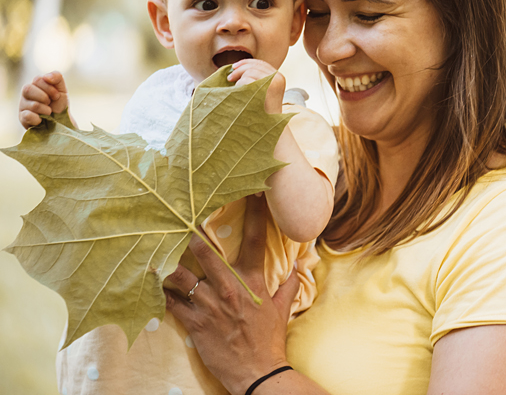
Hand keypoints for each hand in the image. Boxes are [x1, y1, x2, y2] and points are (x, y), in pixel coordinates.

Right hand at [19, 71, 69, 128]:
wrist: (61, 121)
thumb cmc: (59, 103)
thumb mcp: (62, 89)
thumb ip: (57, 77)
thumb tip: (46, 76)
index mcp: (35, 85)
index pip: (37, 79)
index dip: (49, 88)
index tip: (56, 96)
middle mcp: (26, 94)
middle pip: (28, 89)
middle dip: (44, 97)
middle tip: (50, 103)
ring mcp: (22, 106)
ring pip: (32, 105)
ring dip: (45, 109)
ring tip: (48, 112)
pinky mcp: (22, 118)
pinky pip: (27, 116)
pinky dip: (38, 118)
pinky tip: (41, 119)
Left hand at [166, 195, 299, 394]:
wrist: (257, 372)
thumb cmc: (269, 340)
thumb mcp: (282, 310)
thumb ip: (288, 286)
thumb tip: (296, 268)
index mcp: (253, 280)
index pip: (256, 240)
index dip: (255, 213)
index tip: (253, 193)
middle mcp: (230, 288)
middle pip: (205, 252)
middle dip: (191, 233)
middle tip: (178, 214)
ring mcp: (210, 305)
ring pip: (181, 276)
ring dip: (166, 263)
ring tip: (151, 248)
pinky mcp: (194, 322)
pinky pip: (170, 303)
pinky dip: (159, 292)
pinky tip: (148, 282)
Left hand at [228, 60, 285, 114]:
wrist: (268, 129)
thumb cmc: (260, 112)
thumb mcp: (261, 92)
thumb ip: (256, 79)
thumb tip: (237, 67)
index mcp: (278, 77)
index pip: (260, 63)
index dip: (245, 63)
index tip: (233, 67)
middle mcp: (279, 78)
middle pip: (253, 66)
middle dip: (238, 70)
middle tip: (229, 78)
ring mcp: (274, 83)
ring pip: (249, 72)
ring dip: (239, 81)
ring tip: (237, 91)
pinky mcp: (268, 89)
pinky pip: (246, 81)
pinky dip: (239, 87)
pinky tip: (240, 96)